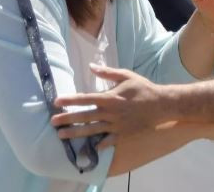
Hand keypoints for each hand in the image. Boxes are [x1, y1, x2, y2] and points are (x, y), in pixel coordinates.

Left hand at [51, 64, 167, 138]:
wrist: (161, 105)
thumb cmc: (143, 88)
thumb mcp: (126, 76)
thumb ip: (107, 72)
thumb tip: (92, 66)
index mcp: (109, 97)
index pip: (85, 98)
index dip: (70, 100)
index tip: (56, 101)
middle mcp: (110, 113)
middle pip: (84, 117)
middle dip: (67, 119)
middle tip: (53, 122)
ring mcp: (115, 125)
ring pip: (91, 130)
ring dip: (76, 133)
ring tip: (62, 135)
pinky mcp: (122, 134)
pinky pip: (107, 141)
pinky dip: (98, 145)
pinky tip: (90, 147)